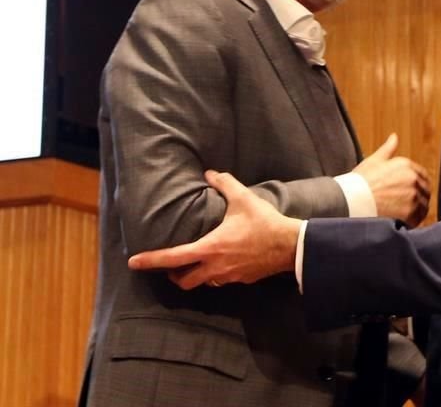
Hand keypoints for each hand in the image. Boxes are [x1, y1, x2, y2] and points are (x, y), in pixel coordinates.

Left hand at [127, 170, 301, 288]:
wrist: (290, 245)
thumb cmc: (264, 222)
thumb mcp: (243, 198)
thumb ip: (224, 184)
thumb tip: (210, 173)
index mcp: (210, 248)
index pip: (172, 258)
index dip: (151, 260)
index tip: (134, 263)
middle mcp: (215, 267)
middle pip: (184, 281)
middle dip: (174, 275)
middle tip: (172, 266)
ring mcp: (229, 276)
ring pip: (204, 283)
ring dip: (196, 275)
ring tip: (197, 263)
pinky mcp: (243, 279)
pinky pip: (223, 280)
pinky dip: (216, 273)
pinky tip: (224, 262)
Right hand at [353, 133, 430, 226]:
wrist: (349, 200)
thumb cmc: (360, 181)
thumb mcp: (374, 160)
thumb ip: (388, 149)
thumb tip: (394, 136)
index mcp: (406, 165)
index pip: (423, 176)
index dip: (418, 185)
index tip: (411, 192)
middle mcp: (413, 179)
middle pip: (425, 191)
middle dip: (418, 198)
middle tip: (406, 205)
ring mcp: (412, 196)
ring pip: (423, 206)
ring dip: (417, 211)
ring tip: (403, 215)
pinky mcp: (410, 213)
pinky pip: (418, 219)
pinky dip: (414, 222)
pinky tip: (403, 222)